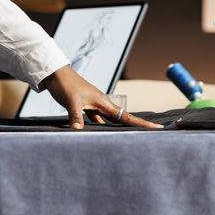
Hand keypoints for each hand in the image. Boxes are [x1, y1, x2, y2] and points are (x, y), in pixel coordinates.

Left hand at [40, 65, 160, 129]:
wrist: (56, 74)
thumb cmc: (66, 84)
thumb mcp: (72, 102)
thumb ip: (76, 118)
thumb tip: (78, 132)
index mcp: (104, 102)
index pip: (127, 116)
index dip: (142, 124)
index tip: (157, 129)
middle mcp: (102, 104)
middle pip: (123, 119)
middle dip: (136, 128)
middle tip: (151, 137)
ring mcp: (95, 106)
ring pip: (111, 121)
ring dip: (118, 129)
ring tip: (129, 140)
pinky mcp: (86, 108)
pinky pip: (97, 121)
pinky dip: (100, 128)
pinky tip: (100, 136)